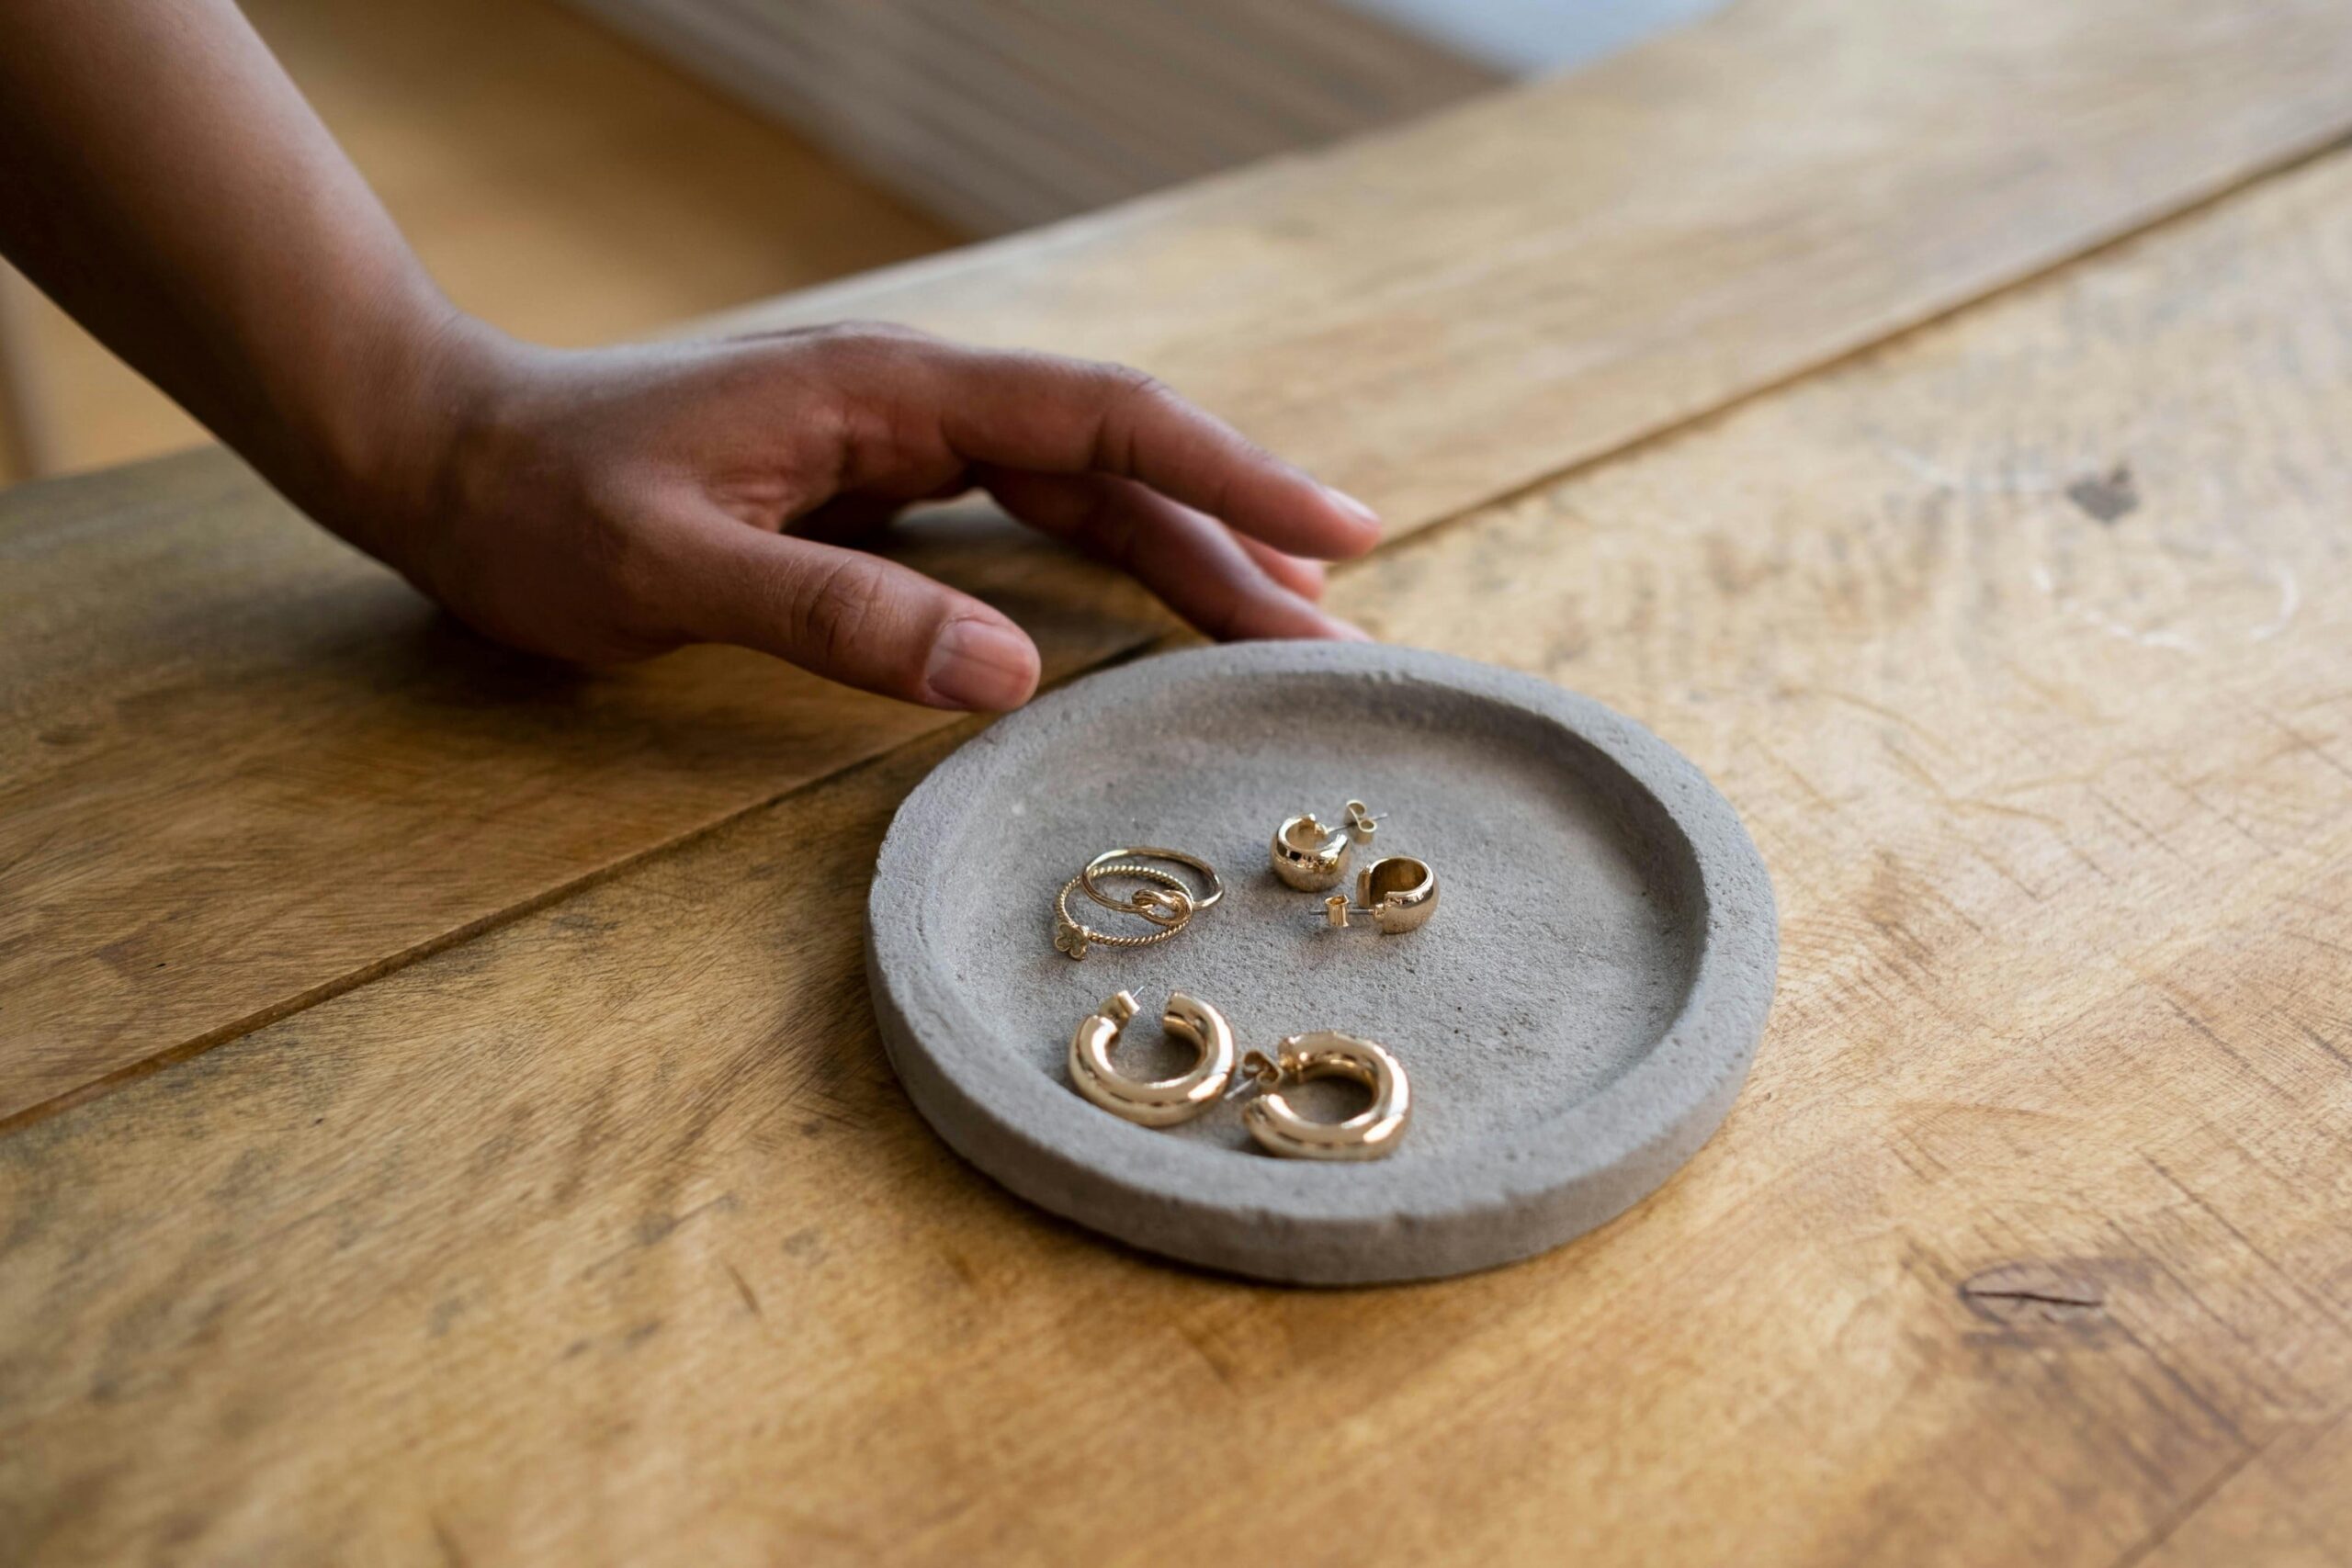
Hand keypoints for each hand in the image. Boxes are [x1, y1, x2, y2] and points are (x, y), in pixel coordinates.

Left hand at [363, 323, 1381, 709]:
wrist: (446, 460)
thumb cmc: (538, 506)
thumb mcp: (666, 570)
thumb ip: (835, 618)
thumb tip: (1013, 673)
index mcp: (889, 390)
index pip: (1103, 417)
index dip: (1230, 475)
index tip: (1337, 537)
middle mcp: (915, 402)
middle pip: (1118, 462)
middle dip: (1236, 542)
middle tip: (1339, 641)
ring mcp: (900, 445)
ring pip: (1083, 492)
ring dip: (1186, 560)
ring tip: (1284, 638)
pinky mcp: (878, 490)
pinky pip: (1027, 522)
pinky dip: (1108, 567)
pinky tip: (1154, 616)